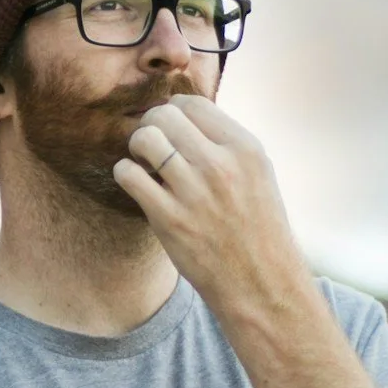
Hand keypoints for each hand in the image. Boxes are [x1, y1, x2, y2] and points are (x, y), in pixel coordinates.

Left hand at [114, 96, 317, 328]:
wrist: (261, 284)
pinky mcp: (169, 219)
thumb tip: (184, 117)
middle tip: (153, 145)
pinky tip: (139, 185)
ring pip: (144, 138)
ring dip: (137, 147)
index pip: (194, 103)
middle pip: (164, 115)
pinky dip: (126, 173)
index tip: (172, 128)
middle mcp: (220, 165)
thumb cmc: (258, 230)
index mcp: (245, 149)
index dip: (174, 110)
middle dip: (151, 125)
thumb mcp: (257, 175)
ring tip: (145, 163)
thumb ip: (225, 145)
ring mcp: (193, 192)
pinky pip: (128, 174)